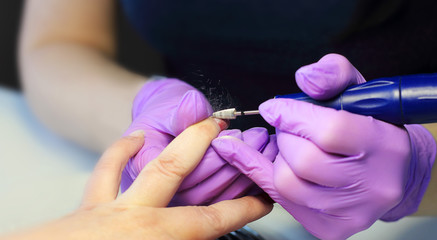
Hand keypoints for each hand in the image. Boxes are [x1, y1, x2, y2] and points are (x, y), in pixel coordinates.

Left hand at [7, 119, 271, 239]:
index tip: (262, 199)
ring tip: (192, 125)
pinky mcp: (87, 210)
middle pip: (176, 173)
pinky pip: (104, 172)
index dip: (242, 208)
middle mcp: (135, 218)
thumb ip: (178, 239)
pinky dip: (120, 152)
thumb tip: (200, 235)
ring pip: (143, 165)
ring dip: (169, 142)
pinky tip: (133, 138)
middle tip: (226, 129)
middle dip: (204, 147)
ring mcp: (109, 210)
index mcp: (156, 239)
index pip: (211, 221)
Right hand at [121, 78, 274, 205]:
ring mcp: (181, 202)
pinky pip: (225, 204)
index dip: (206, 145)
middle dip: (233, 160)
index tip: (226, 127)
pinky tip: (262, 170)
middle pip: (201, 186)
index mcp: (145, 165)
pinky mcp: (200, 205)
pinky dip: (248, 188)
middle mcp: (160, 191)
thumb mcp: (167, 109)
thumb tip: (193, 104)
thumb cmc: (165, 119)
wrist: (165, 130)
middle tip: (256, 138)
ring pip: (216, 198)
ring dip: (246, 174)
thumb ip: (181, 111)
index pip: (177, 163)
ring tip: (264, 149)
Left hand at [212, 54, 435, 238]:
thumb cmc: (372, 129)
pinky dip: (268, 177)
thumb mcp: (358, 91)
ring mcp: (351, 212)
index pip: (330, 131)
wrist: (393, 174)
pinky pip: (282, 201)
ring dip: (278, 159)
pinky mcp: (331, 228)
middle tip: (287, 128)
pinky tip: (267, 161)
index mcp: (384, 146)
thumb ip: (333, 75)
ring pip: (287, 184)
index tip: (274, 107)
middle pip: (304, 161)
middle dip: (284, 137)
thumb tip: (305, 77)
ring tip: (289, 147)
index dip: (292, 115)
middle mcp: (372, 185)